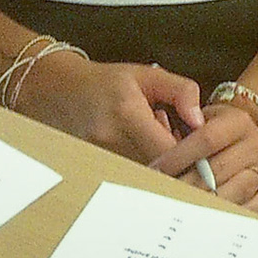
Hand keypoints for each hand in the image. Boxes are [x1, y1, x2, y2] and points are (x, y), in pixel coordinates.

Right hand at [25, 57, 197, 163]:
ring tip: (156, 150)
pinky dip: (140, 174)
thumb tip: (200, 120)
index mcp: (127, 113)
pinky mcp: (89, 171)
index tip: (200, 152)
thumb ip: (181, 91)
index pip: (168, 151)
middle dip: (175, 167)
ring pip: (142, 180)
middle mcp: (109, 141)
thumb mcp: (148, 75)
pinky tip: (139, 158)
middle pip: (157, 172)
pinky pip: (125, 182)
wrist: (56, 91)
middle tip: (181, 153)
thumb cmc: (106, 83)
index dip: (189, 157)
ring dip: (157, 171)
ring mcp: (95, 160)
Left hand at [150, 103, 257, 212]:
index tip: (156, 169)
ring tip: (178, 208)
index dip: (178, 156)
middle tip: (161, 195)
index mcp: (239, 122)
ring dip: (201, 204)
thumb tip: (158, 131)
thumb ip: (180, 121)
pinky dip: (224, 216)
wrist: (244, 137)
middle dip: (184, 185)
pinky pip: (248, 211)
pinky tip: (203, 217)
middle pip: (217, 171)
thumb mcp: (199, 115)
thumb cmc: (213, 128)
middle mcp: (256, 145)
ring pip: (232, 194)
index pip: (207, 139)